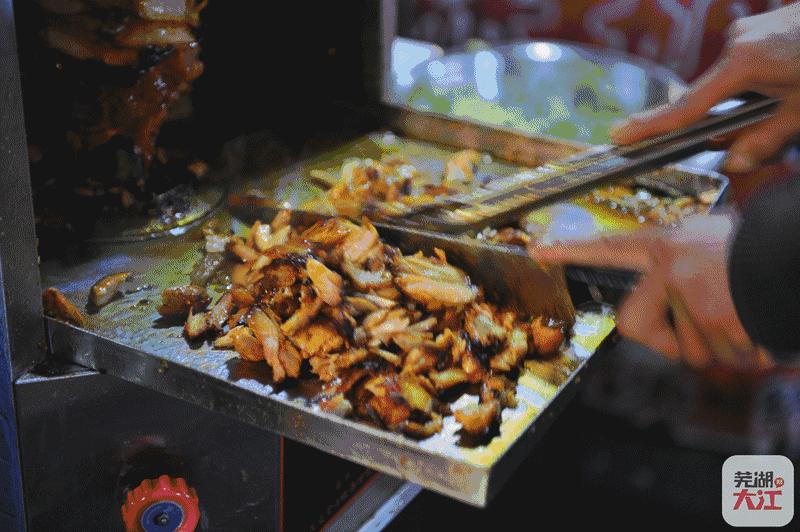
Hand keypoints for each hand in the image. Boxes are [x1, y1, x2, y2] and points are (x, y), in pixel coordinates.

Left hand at [529, 215, 772, 369]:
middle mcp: (669, 266)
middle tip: (709, 320)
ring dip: (723, 345)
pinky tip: (762, 323)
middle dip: (669, 340)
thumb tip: (671, 298)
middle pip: (637, 327)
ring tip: (747, 312)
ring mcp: (688, 292)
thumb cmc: (765, 252)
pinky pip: (725, 357)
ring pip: (693, 351)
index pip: (609, 248)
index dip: (572, 251)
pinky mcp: (713, 316)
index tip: (537, 250)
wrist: (796, 255)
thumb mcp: (715, 244)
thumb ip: (684, 269)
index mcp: (668, 245)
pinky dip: (750, 350)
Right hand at [610, 3, 799, 172]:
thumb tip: (734, 161)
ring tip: (788, 99)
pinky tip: (787, 87)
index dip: (652, 126)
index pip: (688, 106)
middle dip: (723, 120)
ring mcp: (750, 32)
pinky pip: (746, 66)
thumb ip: (767, 137)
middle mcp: (739, 43)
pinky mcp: (763, 29)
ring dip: (747, 102)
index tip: (620, 137)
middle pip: (711, 96)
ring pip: (731, 82)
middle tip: (756, 133)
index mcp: (744, 63)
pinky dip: (757, 85)